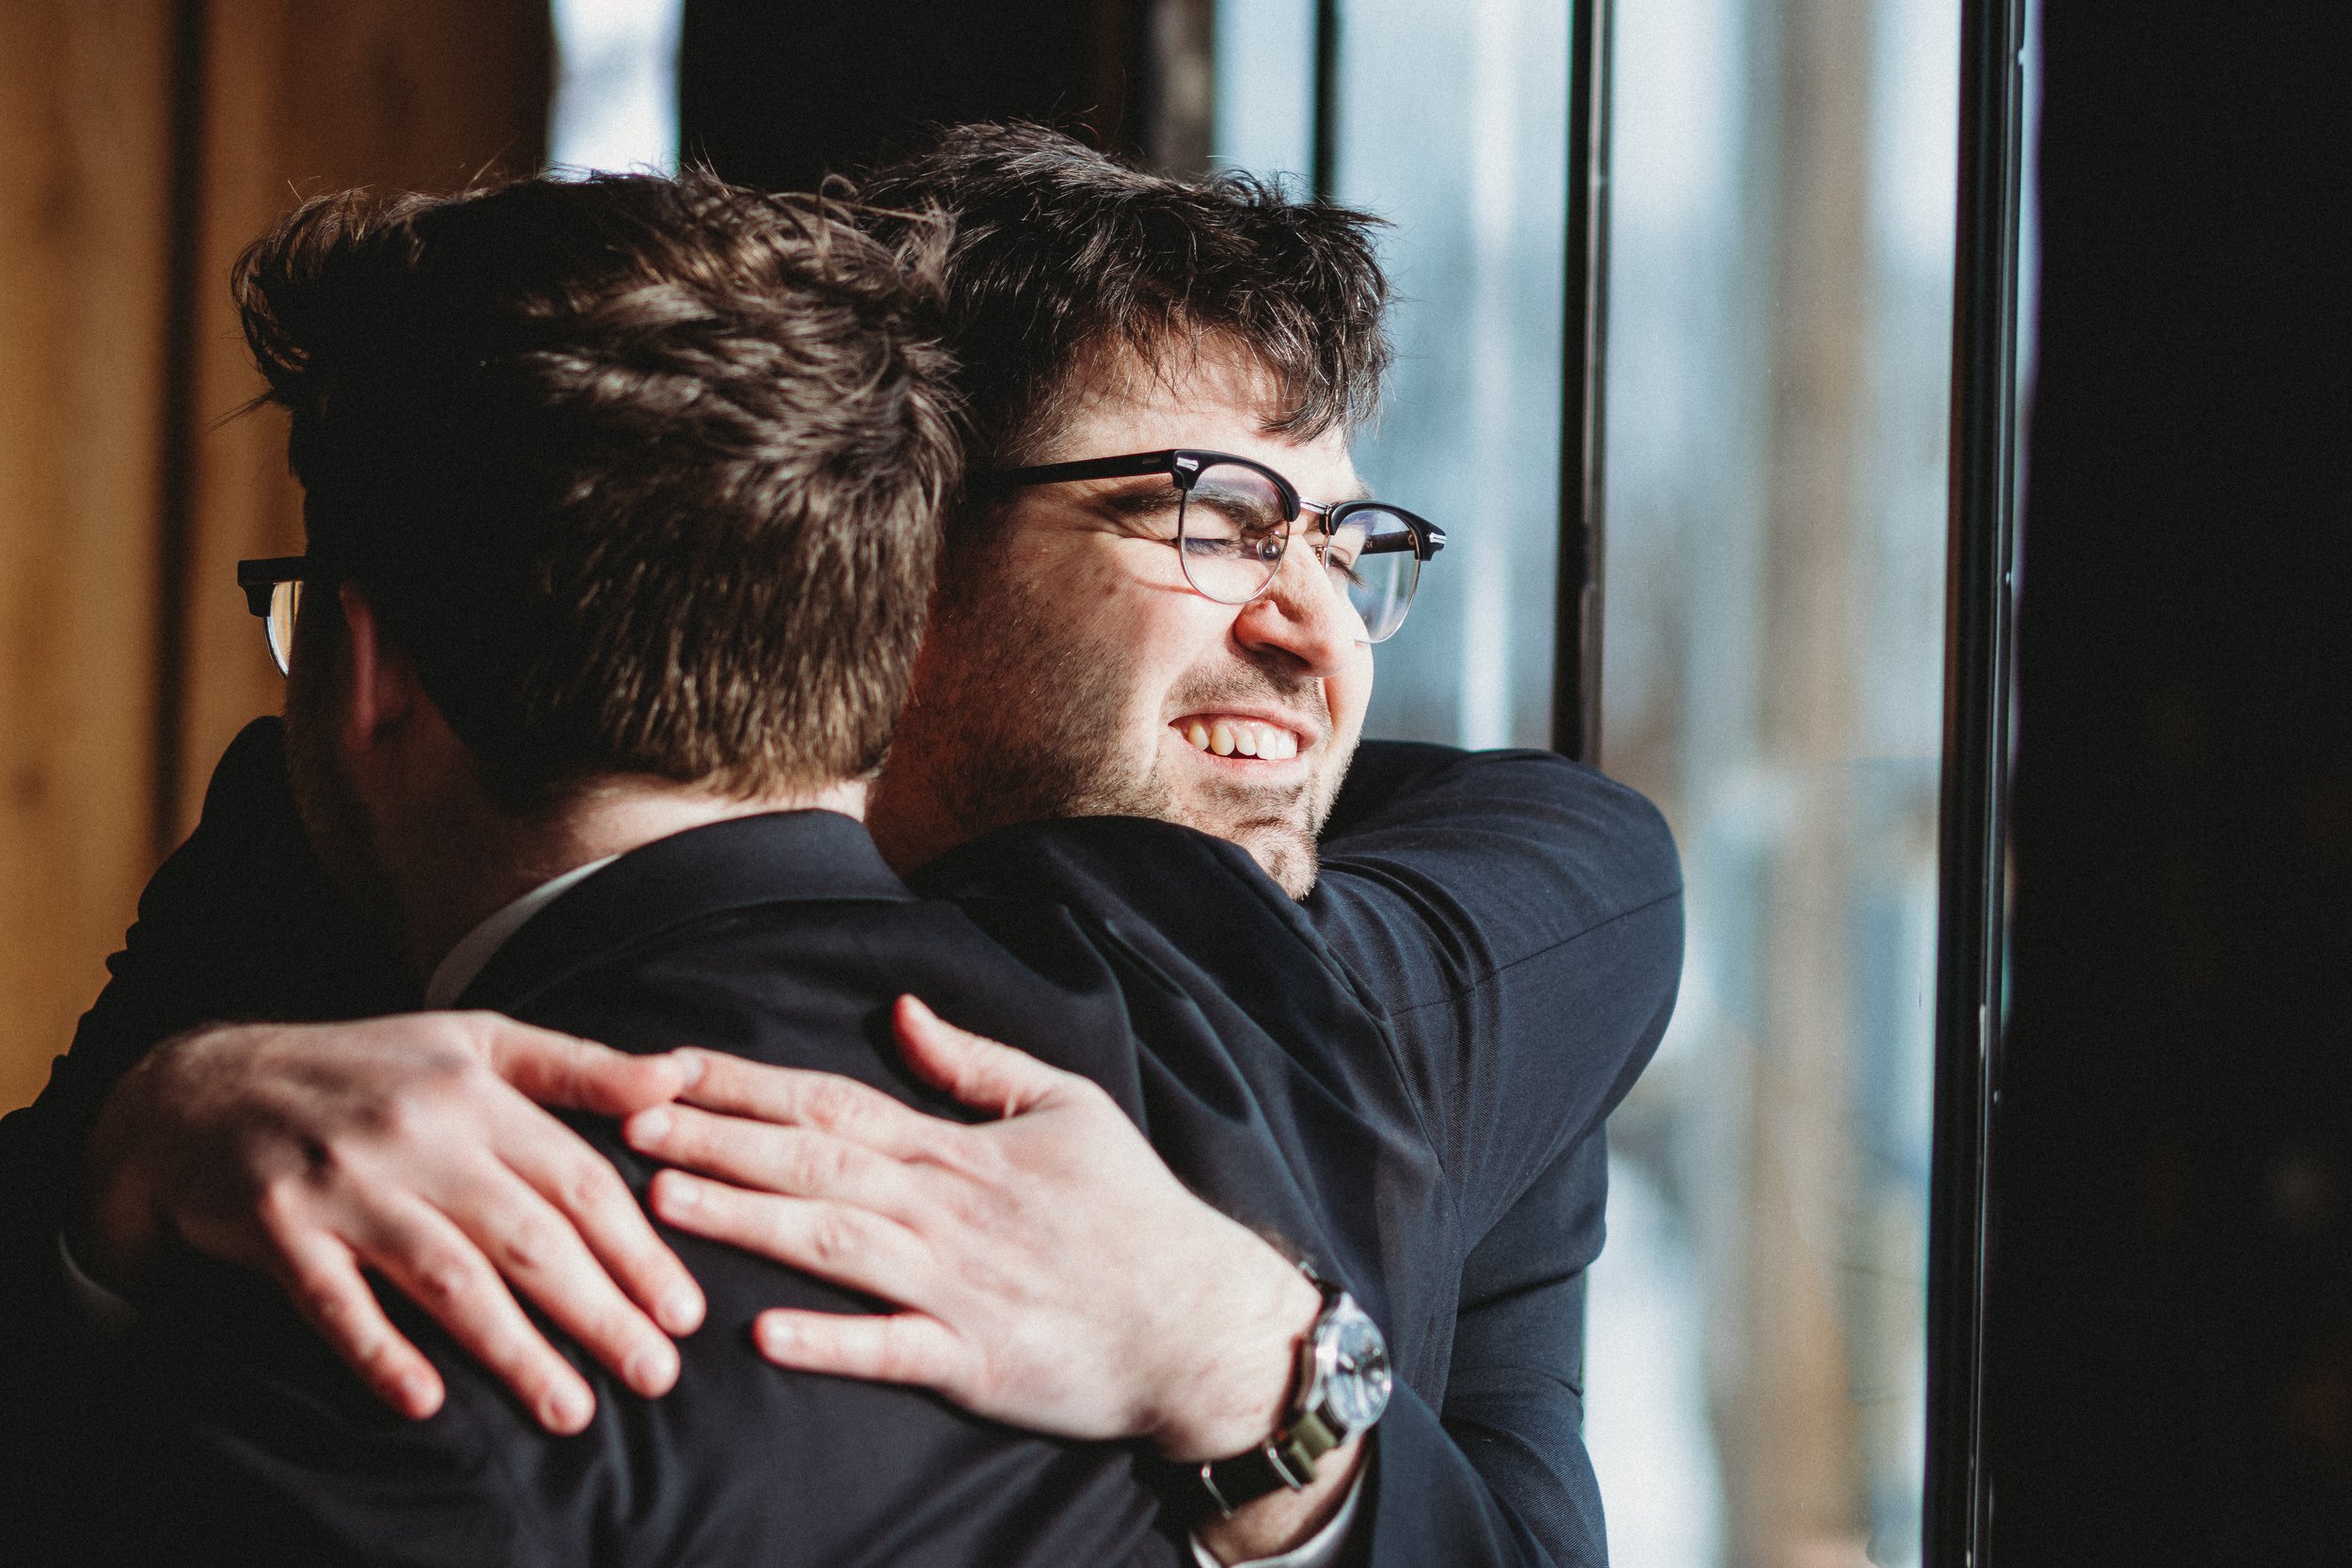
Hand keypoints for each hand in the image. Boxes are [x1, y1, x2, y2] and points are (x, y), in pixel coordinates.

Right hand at [87, 1013, 707, 1433]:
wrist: (202, 1088)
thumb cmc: (367, 1069)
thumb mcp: (476, 1040)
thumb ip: (580, 1067)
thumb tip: (680, 1077)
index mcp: (476, 1091)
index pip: (577, 1178)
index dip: (637, 1247)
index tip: (685, 1311)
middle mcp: (419, 1136)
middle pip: (527, 1236)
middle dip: (599, 1311)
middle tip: (656, 1374)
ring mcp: (346, 1184)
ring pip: (447, 1277)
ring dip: (514, 1350)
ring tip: (571, 1408)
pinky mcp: (277, 1228)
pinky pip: (335, 1303)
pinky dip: (378, 1352)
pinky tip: (426, 1402)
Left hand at [624, 996, 1324, 1460]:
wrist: (1200, 1322)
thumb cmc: (1133, 1212)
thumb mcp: (1069, 1105)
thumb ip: (976, 1062)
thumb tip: (902, 1008)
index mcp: (959, 1149)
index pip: (834, 1101)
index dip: (746, 1083)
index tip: (670, 1066)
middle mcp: (947, 1210)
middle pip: (814, 1163)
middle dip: (716, 1140)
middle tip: (628, 1122)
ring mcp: (958, 1286)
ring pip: (834, 1245)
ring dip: (747, 1221)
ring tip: (663, 1203)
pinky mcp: (975, 1361)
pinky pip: (891, 1349)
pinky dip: (828, 1342)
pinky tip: (761, 1334)